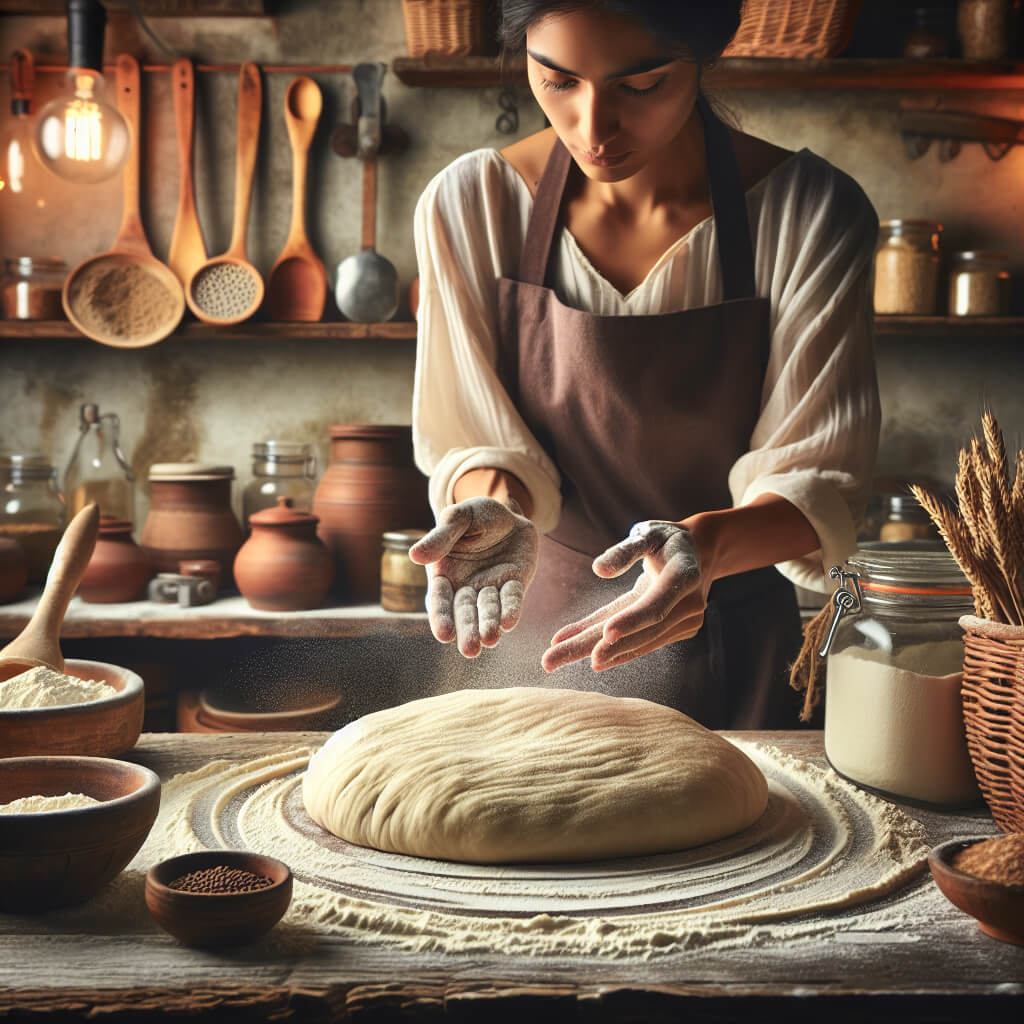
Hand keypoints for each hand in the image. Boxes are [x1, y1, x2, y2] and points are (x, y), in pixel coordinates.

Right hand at [409, 496, 538, 656]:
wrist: (508, 512)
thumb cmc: (475, 515)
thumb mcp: (458, 517)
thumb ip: (440, 537)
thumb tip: (415, 556)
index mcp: (444, 575)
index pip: (440, 601)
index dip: (441, 618)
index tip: (444, 634)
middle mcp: (466, 587)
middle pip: (464, 612)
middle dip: (467, 630)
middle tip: (470, 650)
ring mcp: (490, 588)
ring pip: (488, 610)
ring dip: (489, 625)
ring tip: (490, 640)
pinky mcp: (514, 584)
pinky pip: (512, 599)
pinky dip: (511, 609)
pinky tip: (510, 622)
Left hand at [542, 520, 705, 671]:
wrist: (700, 553)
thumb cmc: (666, 539)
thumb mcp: (647, 533)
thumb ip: (625, 549)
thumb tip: (598, 569)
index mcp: (685, 574)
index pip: (657, 604)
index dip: (632, 620)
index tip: (606, 634)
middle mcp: (690, 604)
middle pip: (642, 631)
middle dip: (599, 646)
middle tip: (555, 658)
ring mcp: (686, 622)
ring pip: (639, 642)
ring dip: (600, 652)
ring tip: (558, 658)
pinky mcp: (677, 632)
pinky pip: (642, 643)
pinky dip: (615, 650)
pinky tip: (589, 657)